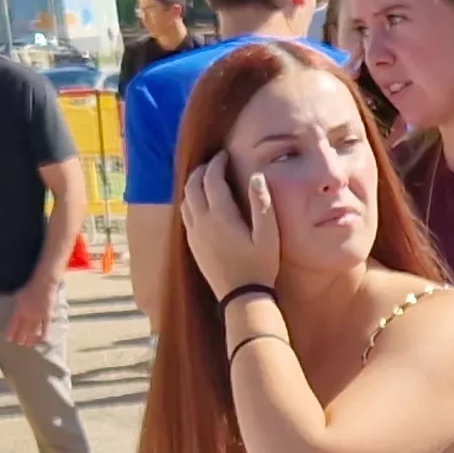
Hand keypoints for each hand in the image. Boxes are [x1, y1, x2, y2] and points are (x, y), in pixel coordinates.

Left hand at [5, 277, 59, 348]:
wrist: (44, 285)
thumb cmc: (30, 288)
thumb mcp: (18, 296)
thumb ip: (17, 306)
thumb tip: (15, 315)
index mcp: (20, 309)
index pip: (14, 324)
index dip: (11, 332)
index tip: (9, 339)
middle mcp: (28, 315)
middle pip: (23, 330)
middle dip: (20, 338)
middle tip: (18, 344)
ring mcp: (38, 317)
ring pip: (33, 331)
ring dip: (30, 339)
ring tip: (27, 345)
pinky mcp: (47, 317)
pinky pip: (45, 328)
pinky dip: (42, 335)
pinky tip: (40, 340)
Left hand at [180, 154, 278, 298]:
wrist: (242, 297)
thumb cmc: (260, 266)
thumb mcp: (269, 235)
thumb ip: (262, 204)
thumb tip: (256, 176)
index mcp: (221, 215)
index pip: (212, 178)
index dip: (217, 163)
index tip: (224, 155)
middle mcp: (202, 221)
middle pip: (192, 185)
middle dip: (201, 170)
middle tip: (213, 163)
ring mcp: (194, 233)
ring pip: (185, 199)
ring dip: (193, 184)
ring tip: (205, 179)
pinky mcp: (192, 244)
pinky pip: (185, 215)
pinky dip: (190, 201)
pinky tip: (200, 204)